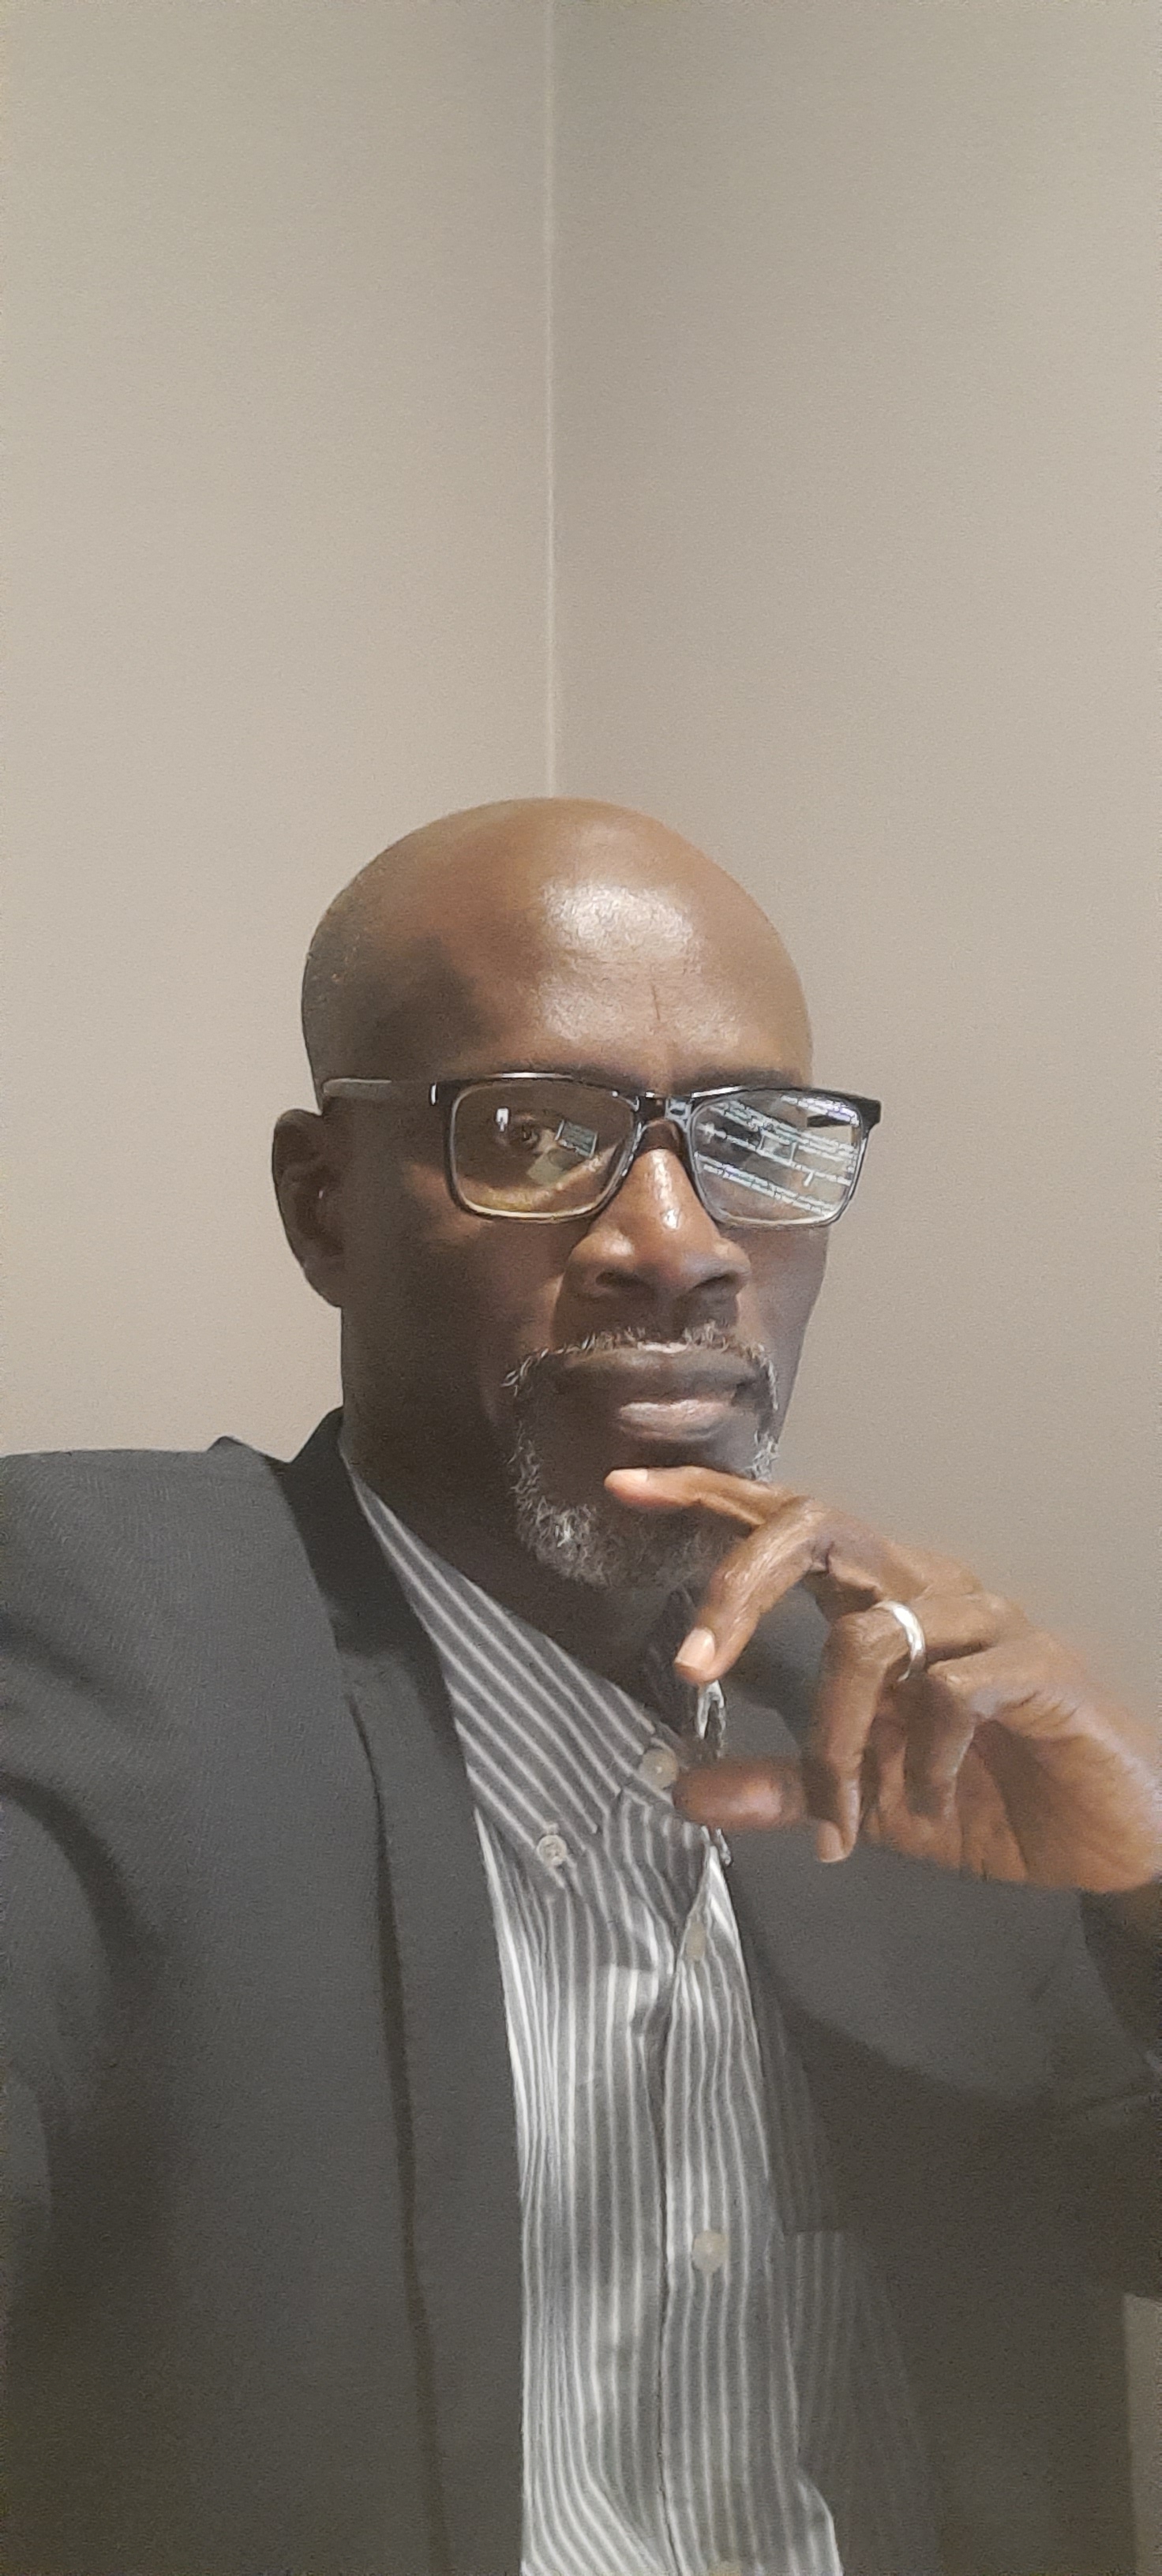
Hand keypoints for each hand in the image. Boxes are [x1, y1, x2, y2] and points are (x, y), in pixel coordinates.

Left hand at [606, 1466, 1161, 1892]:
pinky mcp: (1036, 1666)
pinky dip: (922, 1758)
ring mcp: (985, 1620)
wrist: (1106, 1835)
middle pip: (817, 1529)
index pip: (785, 1524)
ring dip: (837, 1738)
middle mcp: (926, 1586)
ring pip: (869, 1636)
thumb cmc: (988, 1797)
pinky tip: (930, 1800)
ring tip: (845, 1815)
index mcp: (881, 1599)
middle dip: (741, 1586)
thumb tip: (681, 1791)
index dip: (708, 1499)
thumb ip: (782, 1788)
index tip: (624, 1486)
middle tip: (691, 1667)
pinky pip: (951, 1693)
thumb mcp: (866, 1803)